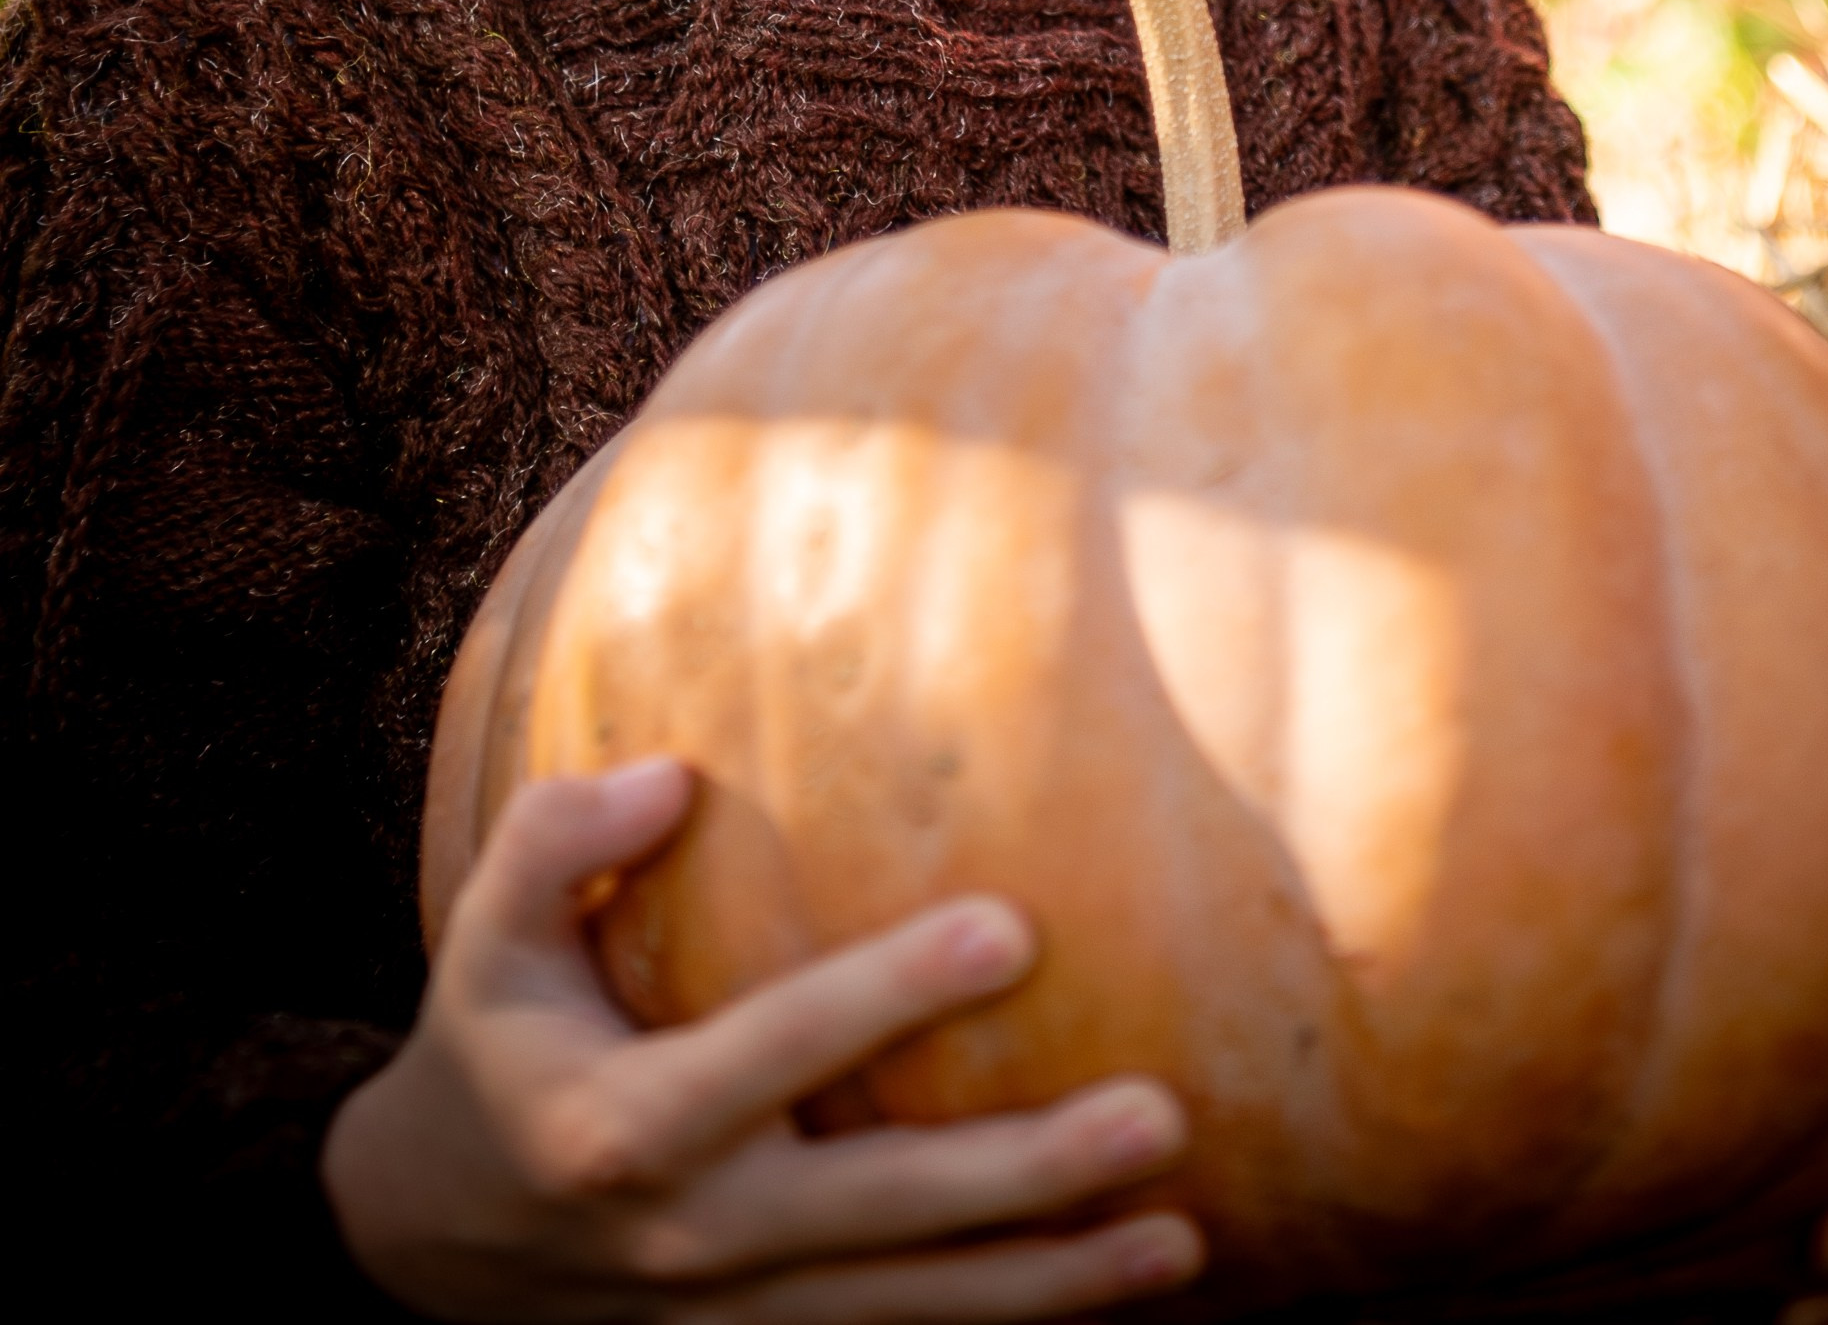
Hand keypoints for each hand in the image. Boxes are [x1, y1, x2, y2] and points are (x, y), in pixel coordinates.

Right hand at [324, 760, 1201, 1322]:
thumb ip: (554, 841)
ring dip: (1053, 1284)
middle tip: (1157, 1115)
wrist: (429, 1247)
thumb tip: (673, 775)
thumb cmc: (487, 1050)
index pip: (776, 1051)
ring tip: (1180, 1241)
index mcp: (623, 1124)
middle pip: (881, 1210)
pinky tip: (1118, 1297)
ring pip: (916, 1309)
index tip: (1012, 926)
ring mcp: (735, 1311)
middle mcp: (692, 1235)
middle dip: (1024, 1174)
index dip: (889, 993)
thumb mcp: (482, 939)